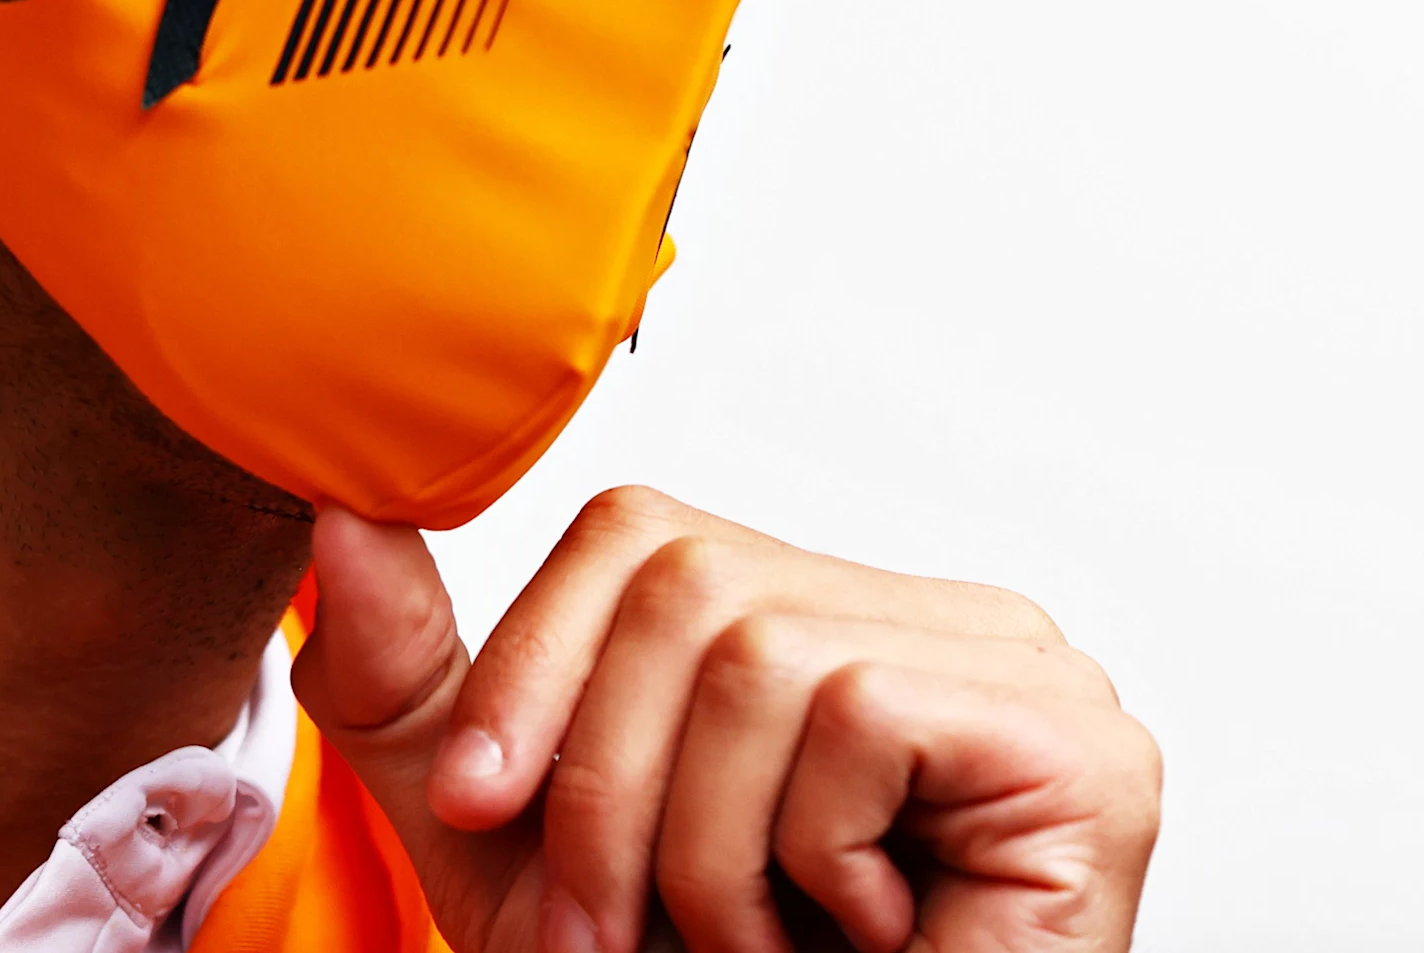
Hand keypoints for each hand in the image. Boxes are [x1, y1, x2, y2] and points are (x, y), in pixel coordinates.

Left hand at [297, 489, 1160, 952]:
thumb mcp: (525, 855)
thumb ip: (436, 698)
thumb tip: (346, 514)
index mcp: (838, 623)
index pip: (647, 528)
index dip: (534, 665)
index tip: (489, 817)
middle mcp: (947, 621)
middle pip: (692, 581)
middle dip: (606, 790)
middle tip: (622, 938)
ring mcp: (1030, 671)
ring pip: (763, 653)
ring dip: (705, 854)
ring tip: (753, 948)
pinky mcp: (1077, 745)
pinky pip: (861, 712)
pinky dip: (811, 857)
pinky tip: (863, 933)